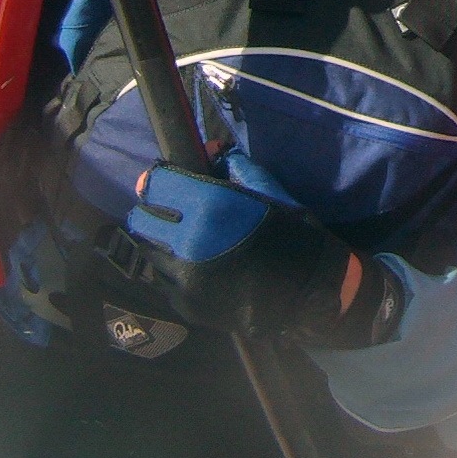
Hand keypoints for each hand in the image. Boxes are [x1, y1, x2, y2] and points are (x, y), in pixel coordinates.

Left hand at [126, 160, 402, 347]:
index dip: (162, 180)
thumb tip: (208, 151)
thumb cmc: (292, 236)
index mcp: (209, 208)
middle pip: (143, 220)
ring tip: (186, 241)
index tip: (168, 181)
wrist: (313, 295)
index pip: (157, 184)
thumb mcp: (267, 191)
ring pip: (150, 251)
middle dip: (157, 211)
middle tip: (175, 212)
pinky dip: (173, 271)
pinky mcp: (186, 306)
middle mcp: (189, 243)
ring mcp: (185, 279)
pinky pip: (164, 280)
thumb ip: (232, 168)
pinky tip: (196, 267)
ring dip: (162, 242)